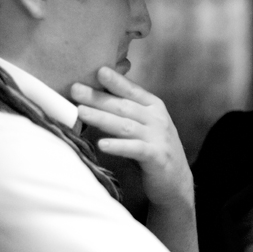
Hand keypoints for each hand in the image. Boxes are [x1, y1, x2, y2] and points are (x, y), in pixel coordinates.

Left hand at [71, 67, 192, 209]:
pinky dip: (118, 146)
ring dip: (102, 118)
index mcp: (154, 107)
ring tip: (81, 112)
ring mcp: (158, 138)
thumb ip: (127, 111)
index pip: (132, 90)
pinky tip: (102, 144)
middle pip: (123, 106)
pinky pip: (135, 149)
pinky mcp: (157, 157)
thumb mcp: (145, 126)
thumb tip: (95, 97)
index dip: (116, 80)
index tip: (98, 70)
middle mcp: (157, 119)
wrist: (177, 181)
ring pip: (125, 125)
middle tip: (76, 89)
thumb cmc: (154, 150)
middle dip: (98, 97)